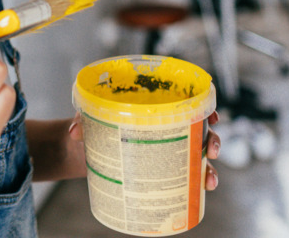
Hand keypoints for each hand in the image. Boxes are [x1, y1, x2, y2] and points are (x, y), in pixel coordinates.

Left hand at [69, 109, 221, 189]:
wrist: (82, 150)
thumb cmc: (89, 125)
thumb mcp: (86, 119)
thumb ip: (82, 120)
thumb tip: (76, 132)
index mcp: (148, 103)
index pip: (181, 99)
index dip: (201, 105)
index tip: (211, 115)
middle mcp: (162, 123)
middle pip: (195, 126)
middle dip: (211, 137)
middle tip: (212, 148)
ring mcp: (163, 146)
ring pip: (195, 152)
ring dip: (208, 165)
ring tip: (208, 178)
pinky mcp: (160, 167)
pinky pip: (184, 173)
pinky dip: (196, 181)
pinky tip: (202, 190)